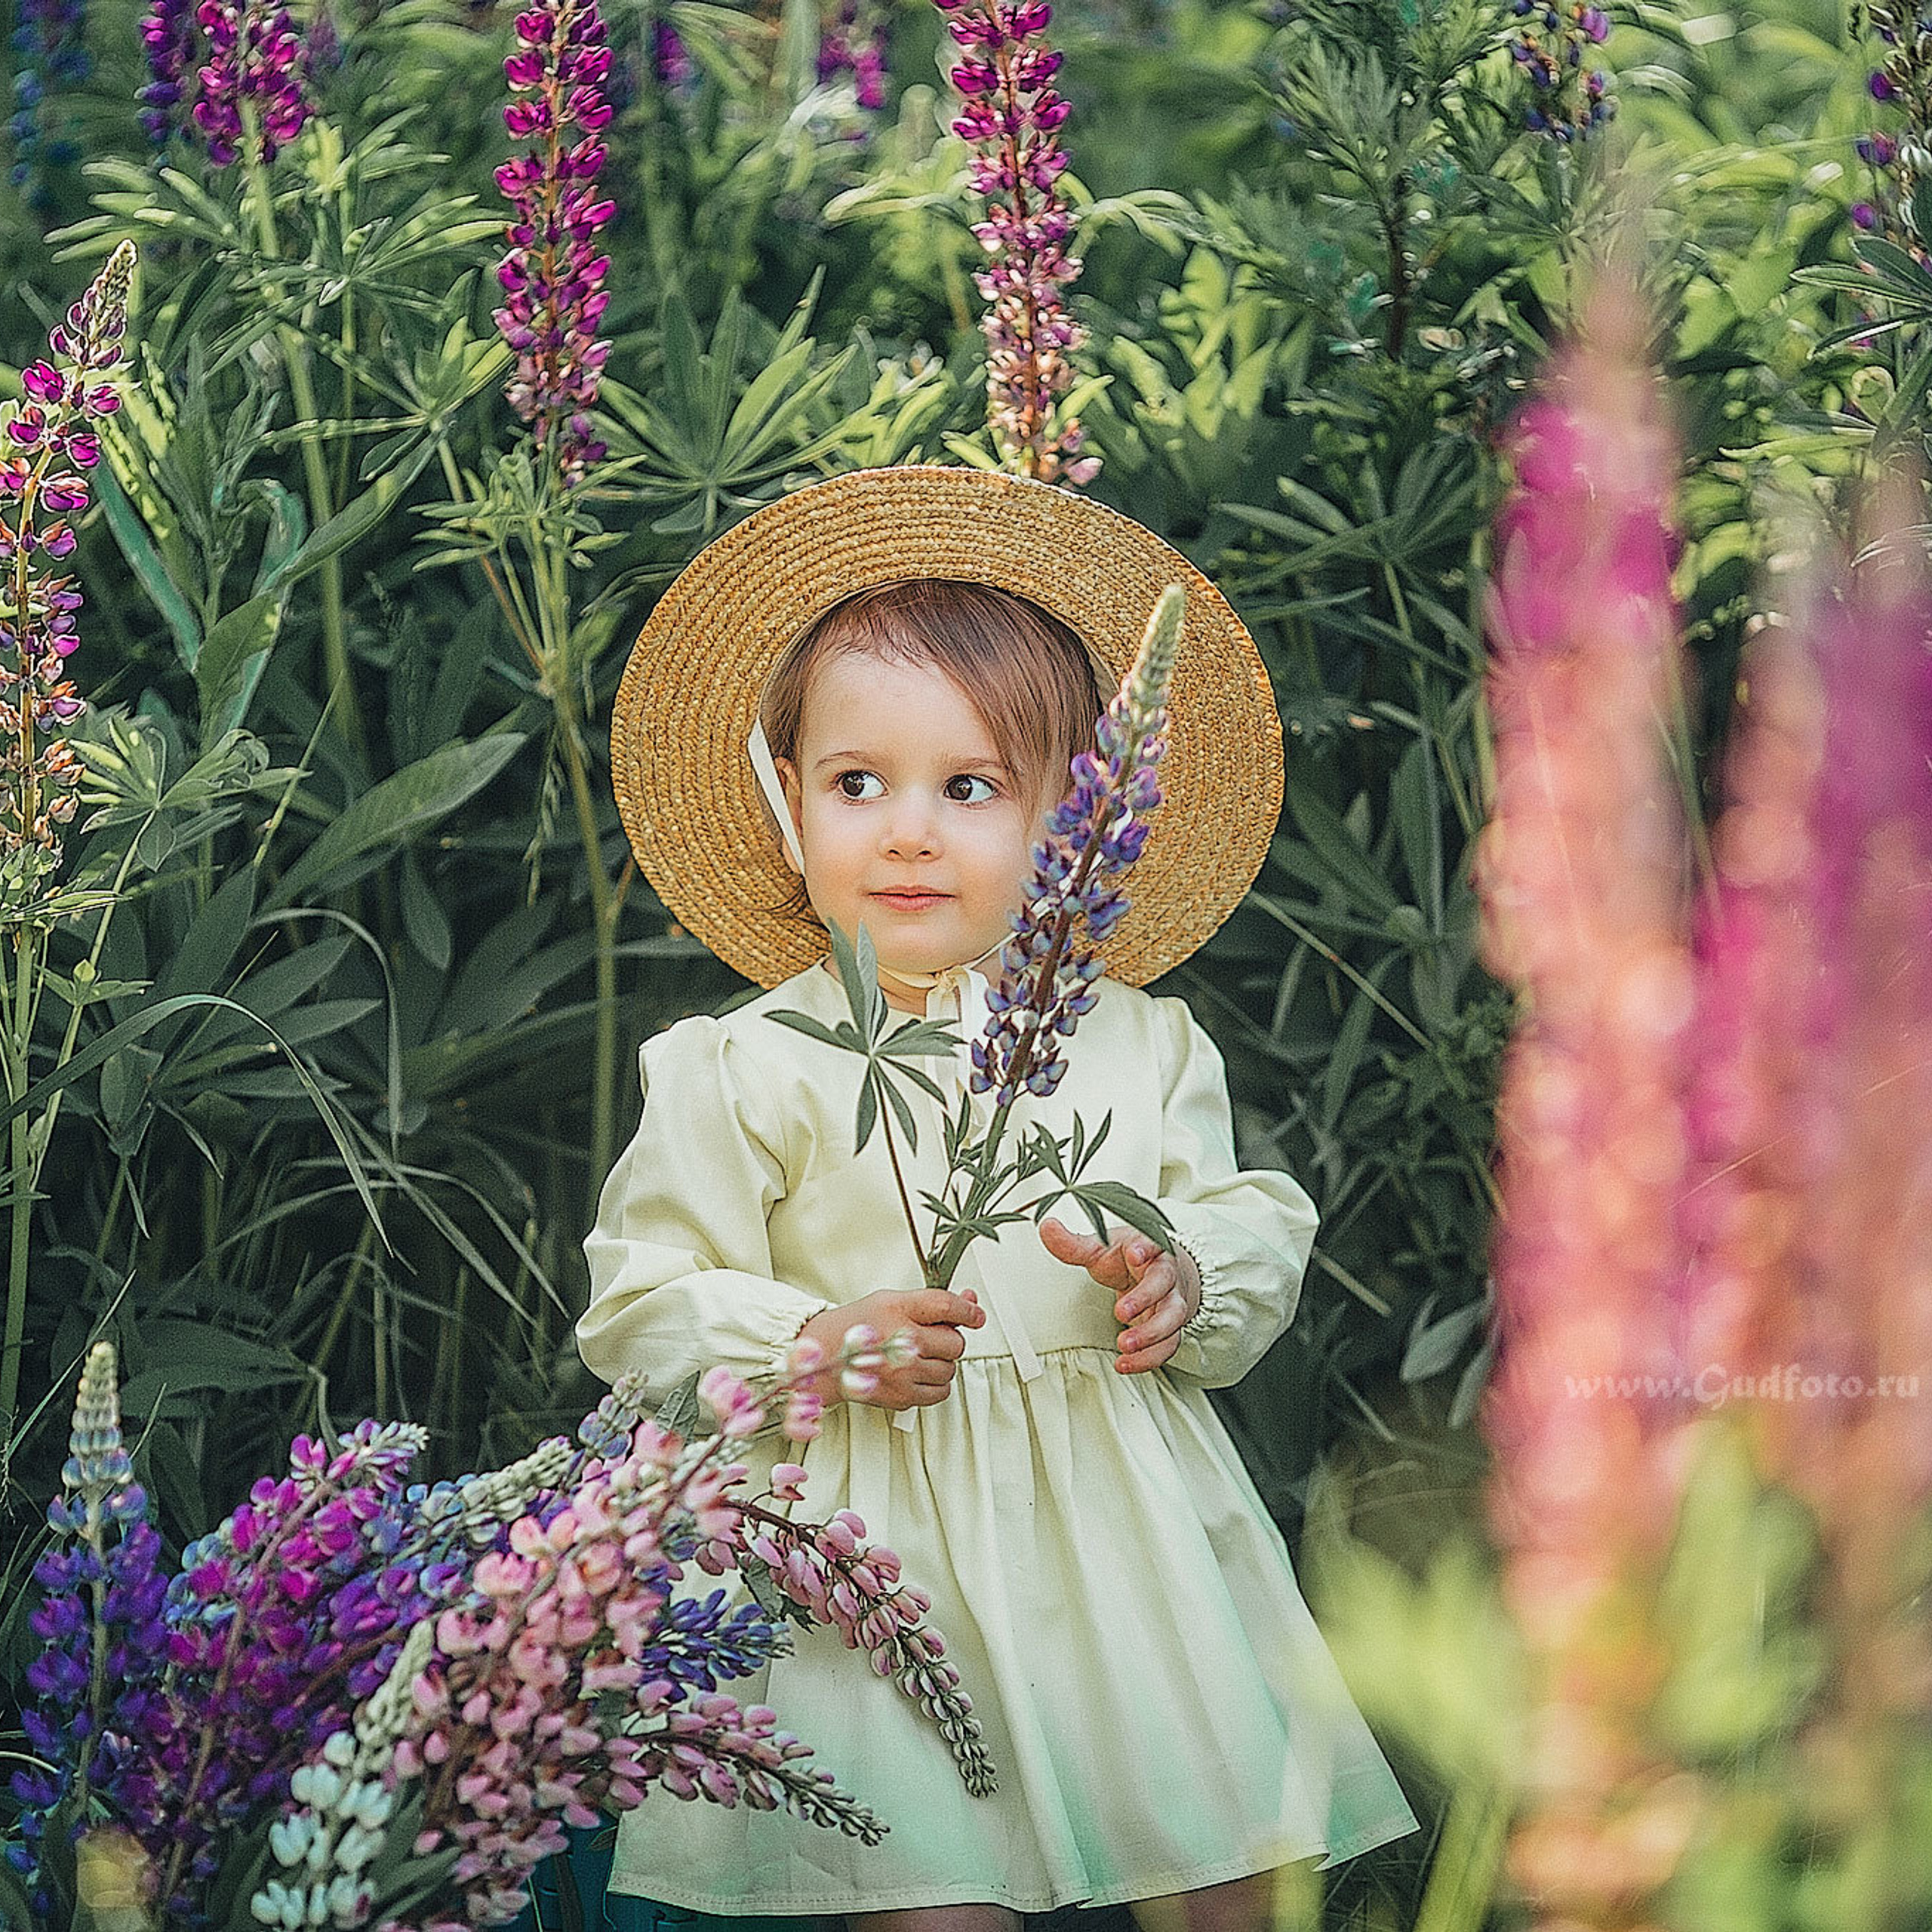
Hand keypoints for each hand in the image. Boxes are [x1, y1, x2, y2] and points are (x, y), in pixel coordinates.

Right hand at [795, 1289, 985, 1410]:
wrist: (825, 1360)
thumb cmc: (856, 1328)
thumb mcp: (893, 1301)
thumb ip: (933, 1303)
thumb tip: (970, 1302)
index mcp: (896, 1310)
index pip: (946, 1307)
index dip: (968, 1310)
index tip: (974, 1314)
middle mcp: (899, 1342)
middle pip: (955, 1342)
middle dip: (947, 1338)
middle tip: (927, 1336)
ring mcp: (902, 1372)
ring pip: (951, 1368)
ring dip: (941, 1361)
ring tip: (917, 1354)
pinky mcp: (903, 1397)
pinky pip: (942, 1391)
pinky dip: (935, 1382)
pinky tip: (917, 1372)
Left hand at [1038, 1217, 1201, 1373]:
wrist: (1158, 1274)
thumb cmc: (1128, 1259)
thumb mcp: (1101, 1247)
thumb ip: (1073, 1243)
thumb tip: (1047, 1227)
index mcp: (1149, 1248)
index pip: (1152, 1244)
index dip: (1145, 1249)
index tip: (1133, 1254)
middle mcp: (1165, 1273)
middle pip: (1164, 1284)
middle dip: (1144, 1298)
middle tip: (1121, 1312)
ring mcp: (1170, 1301)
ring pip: (1172, 1318)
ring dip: (1149, 1334)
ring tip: (1124, 1345)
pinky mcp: (1170, 1327)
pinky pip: (1167, 1345)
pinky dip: (1148, 1358)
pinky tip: (1125, 1363)